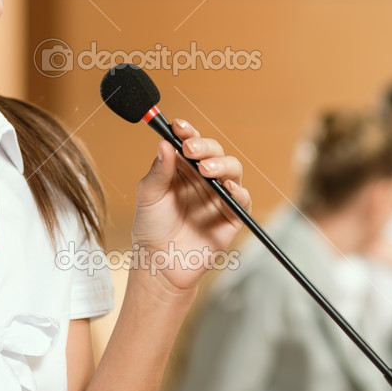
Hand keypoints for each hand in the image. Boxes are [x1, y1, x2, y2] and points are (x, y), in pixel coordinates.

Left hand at [129, 118, 250, 294]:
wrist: (160, 264)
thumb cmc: (151, 228)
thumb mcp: (149, 195)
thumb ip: (159, 170)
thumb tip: (164, 142)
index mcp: (182, 168)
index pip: (189, 142)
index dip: (187, 132)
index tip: (179, 127)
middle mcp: (202, 178)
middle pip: (213, 151)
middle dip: (204, 146)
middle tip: (191, 151)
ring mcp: (218, 195)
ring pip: (231, 169)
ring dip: (221, 164)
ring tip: (206, 169)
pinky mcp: (232, 215)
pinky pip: (242, 198)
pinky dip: (237, 191)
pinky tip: (226, 188)